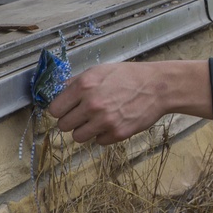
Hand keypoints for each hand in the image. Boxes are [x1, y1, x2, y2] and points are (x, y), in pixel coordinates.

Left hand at [47, 60, 211, 145]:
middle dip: (72, 121)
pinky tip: (112, 123)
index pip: (54, 110)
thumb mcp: (100, 71)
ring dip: (85, 130)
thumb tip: (59, 94)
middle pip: (63, 126)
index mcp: (84, 86)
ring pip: (78, 137)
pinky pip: (98, 142)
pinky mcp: (117, 134)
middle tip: (83, 115)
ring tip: (97, 120)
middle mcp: (92, 104)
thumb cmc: (129, 76)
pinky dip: (103, 135)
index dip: (61, 110)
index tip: (68, 109)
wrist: (158, 87)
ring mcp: (104, 121)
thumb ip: (76, 82)